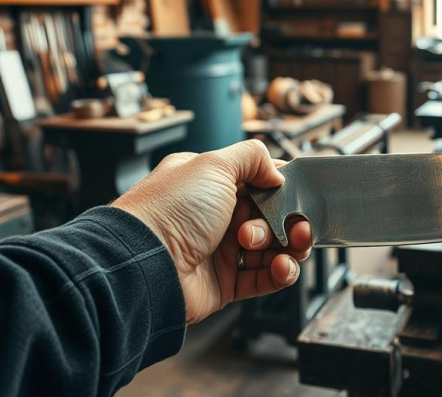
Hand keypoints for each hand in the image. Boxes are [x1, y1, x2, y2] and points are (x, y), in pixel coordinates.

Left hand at [112, 140, 310, 323]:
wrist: (144, 263)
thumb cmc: (171, 210)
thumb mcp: (214, 164)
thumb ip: (252, 157)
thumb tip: (277, 172)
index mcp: (211, 184)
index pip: (259, 183)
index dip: (281, 189)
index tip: (297, 194)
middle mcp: (216, 216)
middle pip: (271, 217)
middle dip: (289, 221)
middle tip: (294, 226)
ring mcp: (221, 251)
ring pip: (272, 249)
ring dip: (289, 248)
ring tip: (289, 248)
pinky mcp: (225, 283)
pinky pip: (264, 278)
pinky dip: (280, 273)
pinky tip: (283, 267)